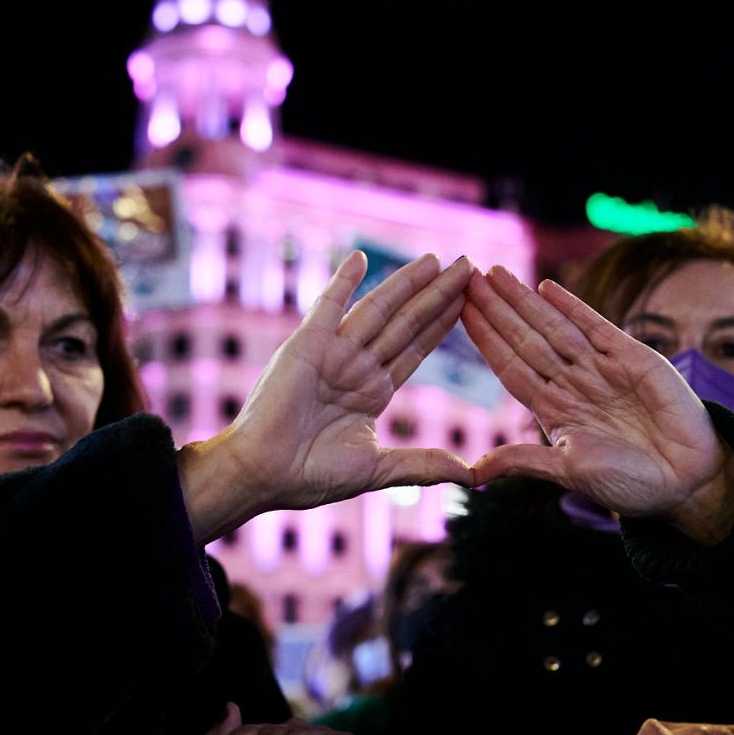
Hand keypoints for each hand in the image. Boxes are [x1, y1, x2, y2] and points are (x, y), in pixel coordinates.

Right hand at [180, 252, 474, 541]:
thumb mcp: (377, 470)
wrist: (261, 475)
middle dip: (438, 295)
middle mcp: (356, 367)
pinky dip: (342, 281)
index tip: (470, 300)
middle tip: (468, 265)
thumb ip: (422, 465)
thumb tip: (471, 475)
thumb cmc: (310, 477)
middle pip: (406, 323)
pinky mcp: (306, 345)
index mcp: (372, 392)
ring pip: (379, 310)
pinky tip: (360, 257)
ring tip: (437, 260)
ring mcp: (333, 353)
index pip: (416, 349)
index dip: (443, 323)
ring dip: (406, 283)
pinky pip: (328, 306)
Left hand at [461, 267, 733, 543]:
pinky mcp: (632, 358)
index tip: (457, 313)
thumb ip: (524, 462)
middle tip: (463, 277)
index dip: (484, 340)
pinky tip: (545, 288)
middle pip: (524, 338)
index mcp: (553, 409)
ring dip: (523, 301)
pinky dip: (571, 306)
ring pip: (552, 327)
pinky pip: (595, 326)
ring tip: (493, 274)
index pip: (510, 366)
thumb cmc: (628, 484)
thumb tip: (473, 473)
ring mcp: (600, 368)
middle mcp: (571, 383)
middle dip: (495, 310)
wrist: (686, 481)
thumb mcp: (567, 472)